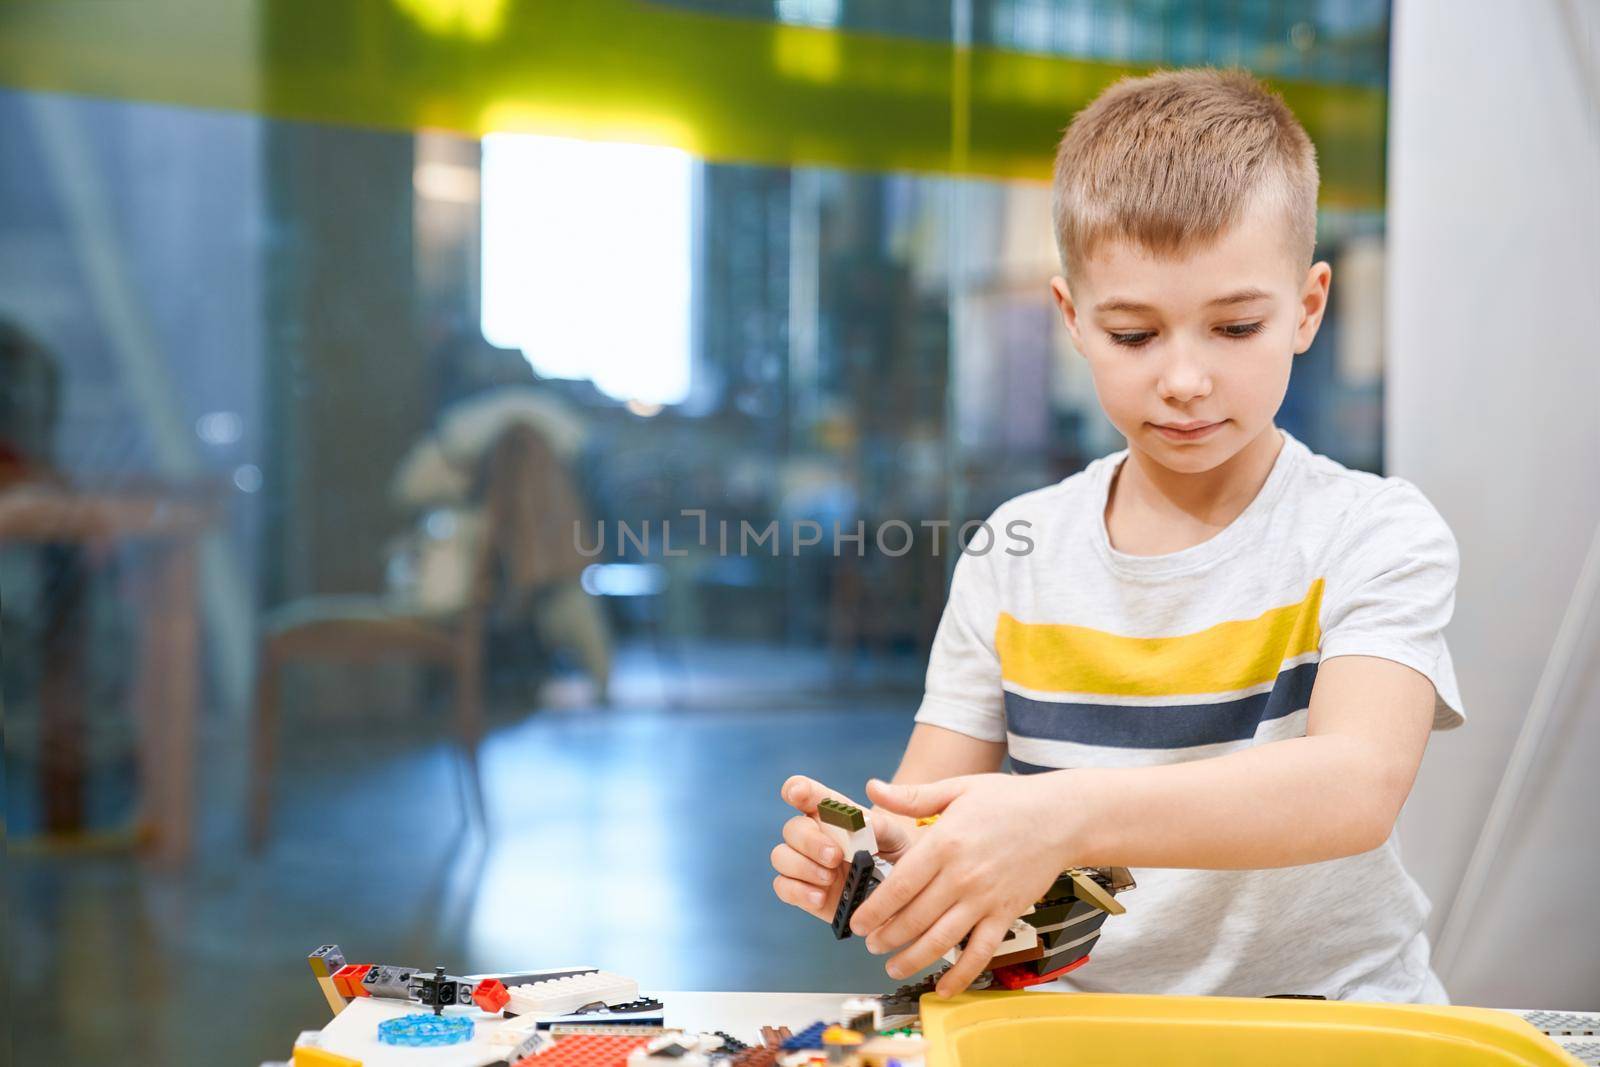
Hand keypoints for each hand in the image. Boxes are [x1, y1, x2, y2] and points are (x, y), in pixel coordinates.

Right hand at [769, 775, 917, 921]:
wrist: (894, 897)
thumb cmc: (893, 859)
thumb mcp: (896, 840)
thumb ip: (881, 828)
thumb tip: (863, 822)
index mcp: (832, 814)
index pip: (808, 793)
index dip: (798, 789)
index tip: (797, 793)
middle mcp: (813, 835)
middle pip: (792, 828)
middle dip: (810, 841)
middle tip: (835, 856)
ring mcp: (804, 863)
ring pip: (781, 856)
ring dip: (803, 866)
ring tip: (830, 879)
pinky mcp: (801, 891)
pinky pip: (783, 886)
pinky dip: (798, 891)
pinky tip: (820, 897)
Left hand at [850, 774, 1075, 996]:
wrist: (1060, 817)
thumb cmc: (1007, 799)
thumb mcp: (957, 788)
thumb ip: (912, 796)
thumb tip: (873, 788)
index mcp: (944, 843)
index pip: (899, 886)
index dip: (874, 909)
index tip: (857, 923)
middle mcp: (962, 876)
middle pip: (914, 918)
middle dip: (887, 937)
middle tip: (870, 945)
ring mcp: (985, 899)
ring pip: (941, 940)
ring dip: (913, 959)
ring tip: (893, 967)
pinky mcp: (1006, 914)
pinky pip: (980, 952)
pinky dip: (961, 974)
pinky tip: (944, 987)